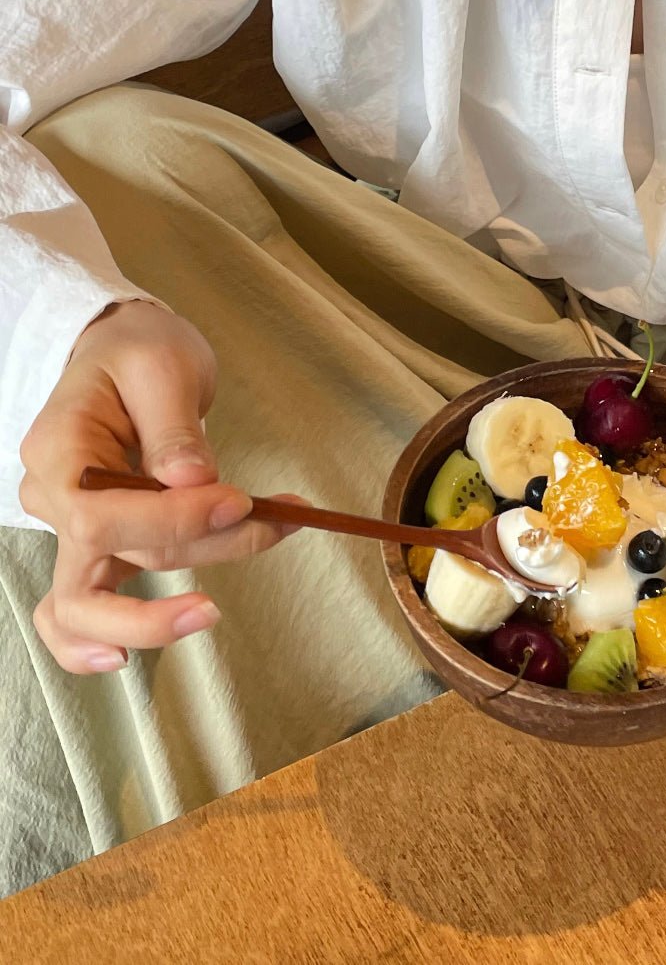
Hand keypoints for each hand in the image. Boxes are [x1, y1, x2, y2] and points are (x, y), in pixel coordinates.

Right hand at [18, 300, 299, 674]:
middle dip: (193, 553)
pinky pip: (80, 610)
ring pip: (99, 596)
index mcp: (59, 449)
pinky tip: (124, 659)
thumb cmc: (139, 352)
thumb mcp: (162, 366)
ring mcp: (71, 527)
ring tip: (227, 593)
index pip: (102, 514)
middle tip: (266, 528)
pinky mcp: (100, 545)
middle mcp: (54, 496)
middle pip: (105, 560)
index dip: (173, 520)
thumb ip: (174, 426)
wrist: (124, 352)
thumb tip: (195, 482)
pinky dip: (100, 638)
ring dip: (165, 605)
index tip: (239, 501)